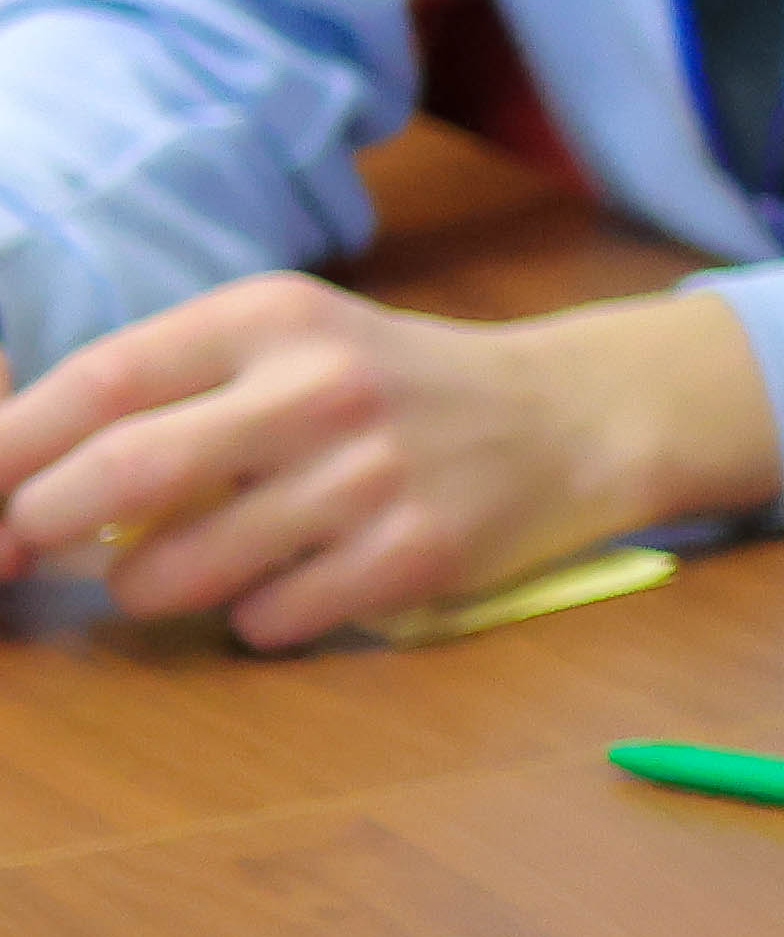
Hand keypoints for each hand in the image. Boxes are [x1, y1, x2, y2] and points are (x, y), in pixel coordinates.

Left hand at [0, 281, 772, 645]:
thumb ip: (175, 389)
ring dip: (147, 586)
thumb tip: (27, 478)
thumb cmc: (395, 385)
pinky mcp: (416, 555)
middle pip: (127, 470)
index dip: (11, 446)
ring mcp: (373, 475)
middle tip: (27, 547)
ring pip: (184, 566)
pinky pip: (270, 618)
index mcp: (273, 318)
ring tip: (177, 568)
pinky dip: (251, 617)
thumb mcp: (292, 342)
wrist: (575, 417)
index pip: (103, 379)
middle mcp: (322, 386)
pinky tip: (290, 583)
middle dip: (47, 523)